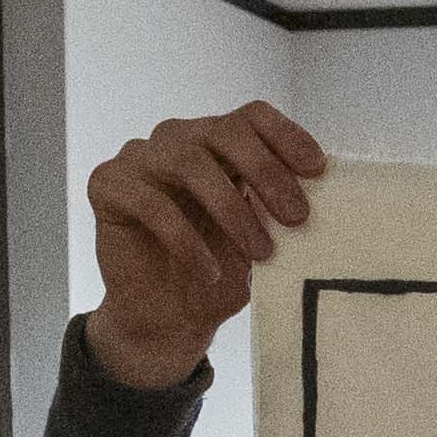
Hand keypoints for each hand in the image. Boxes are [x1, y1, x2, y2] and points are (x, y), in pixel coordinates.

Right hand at [84, 103, 323, 388]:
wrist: (168, 321)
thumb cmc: (219, 274)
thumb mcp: (264, 240)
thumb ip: (284, 212)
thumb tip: (330, 196)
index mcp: (217, 144)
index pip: (252, 116)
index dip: (286, 135)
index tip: (318, 170)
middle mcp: (177, 140)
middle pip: (223, 131)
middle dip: (266, 172)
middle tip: (297, 218)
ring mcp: (139, 158)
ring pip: (187, 160)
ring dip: (231, 207)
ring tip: (261, 252)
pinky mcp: (107, 185)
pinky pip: (150, 201)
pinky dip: (186, 239)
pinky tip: (208, 271)